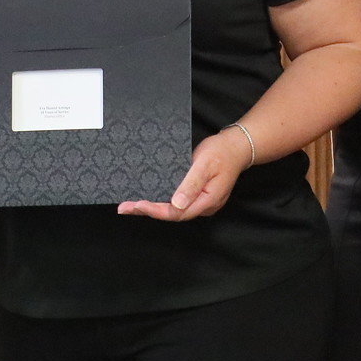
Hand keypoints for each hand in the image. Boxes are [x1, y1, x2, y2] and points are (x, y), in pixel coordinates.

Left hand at [117, 130, 248, 221]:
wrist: (236, 146)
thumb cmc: (221, 153)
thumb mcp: (204, 165)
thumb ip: (191, 185)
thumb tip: (176, 204)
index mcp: (207, 201)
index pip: (177, 212)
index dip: (156, 210)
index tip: (138, 205)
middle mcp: (204, 206)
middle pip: (173, 214)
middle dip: (148, 211)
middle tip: (124, 208)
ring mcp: (201, 202)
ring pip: (174, 210)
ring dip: (153, 208)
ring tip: (131, 205)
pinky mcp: (198, 195)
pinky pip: (178, 202)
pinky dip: (162, 201)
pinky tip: (149, 198)